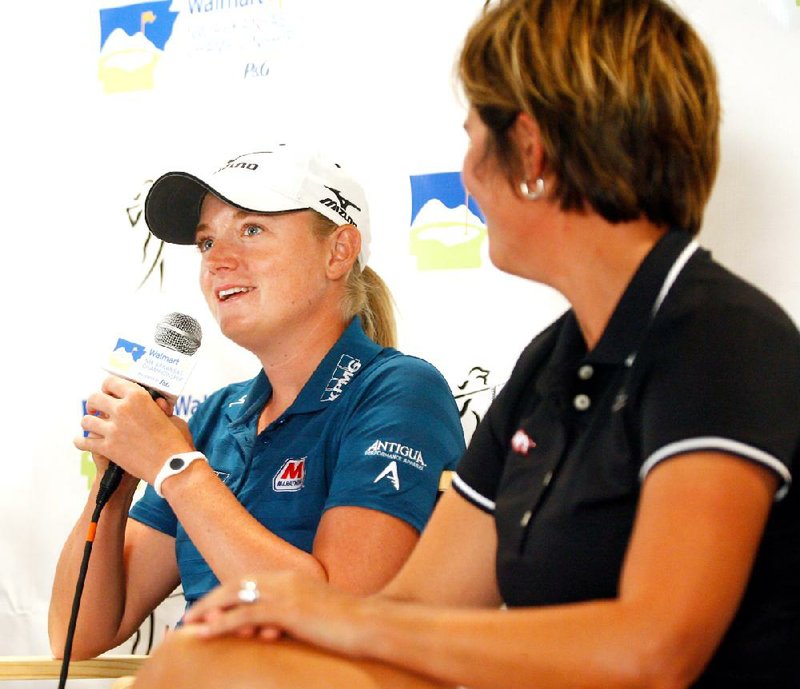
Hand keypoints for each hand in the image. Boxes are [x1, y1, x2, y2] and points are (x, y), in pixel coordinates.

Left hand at [75, 375, 194, 482]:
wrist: (172, 466)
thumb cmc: (176, 440)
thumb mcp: (172, 417)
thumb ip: (160, 408)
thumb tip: (156, 403)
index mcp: (138, 397)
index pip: (111, 382)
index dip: (107, 386)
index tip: (108, 392)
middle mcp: (122, 409)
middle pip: (94, 398)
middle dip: (94, 403)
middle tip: (97, 408)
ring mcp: (113, 429)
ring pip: (87, 420)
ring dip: (89, 422)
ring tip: (93, 425)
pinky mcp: (107, 448)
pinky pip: (84, 442)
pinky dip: (81, 441)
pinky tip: (81, 441)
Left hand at [182, 571, 370, 655]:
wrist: (371, 623)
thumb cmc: (351, 624)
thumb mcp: (318, 614)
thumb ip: (297, 615)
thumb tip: (279, 629)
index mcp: (293, 577)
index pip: (250, 581)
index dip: (226, 594)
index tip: (209, 608)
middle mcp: (286, 579)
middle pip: (236, 584)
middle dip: (210, 600)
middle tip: (189, 617)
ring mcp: (286, 593)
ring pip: (235, 597)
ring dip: (209, 610)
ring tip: (189, 626)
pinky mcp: (286, 610)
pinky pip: (244, 615)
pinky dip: (221, 623)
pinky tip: (206, 633)